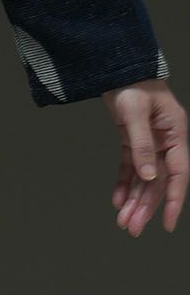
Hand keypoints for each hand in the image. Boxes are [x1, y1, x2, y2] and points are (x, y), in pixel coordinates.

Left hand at [101, 78, 186, 235]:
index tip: (168, 223)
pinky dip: (123, 183)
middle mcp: (166, 141)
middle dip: (146, 206)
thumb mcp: (135, 113)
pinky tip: (117, 200)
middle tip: (133, 228)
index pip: (178, 174)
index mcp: (176, 133)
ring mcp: (150, 141)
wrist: (117, 67)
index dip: (174, 200)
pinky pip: (130, 166)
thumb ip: (141, 145)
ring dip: (134, 199)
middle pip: (158, 180)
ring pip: (144, 177)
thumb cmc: (132, 83)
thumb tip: (149, 176)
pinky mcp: (132, 139)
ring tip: (124, 221)